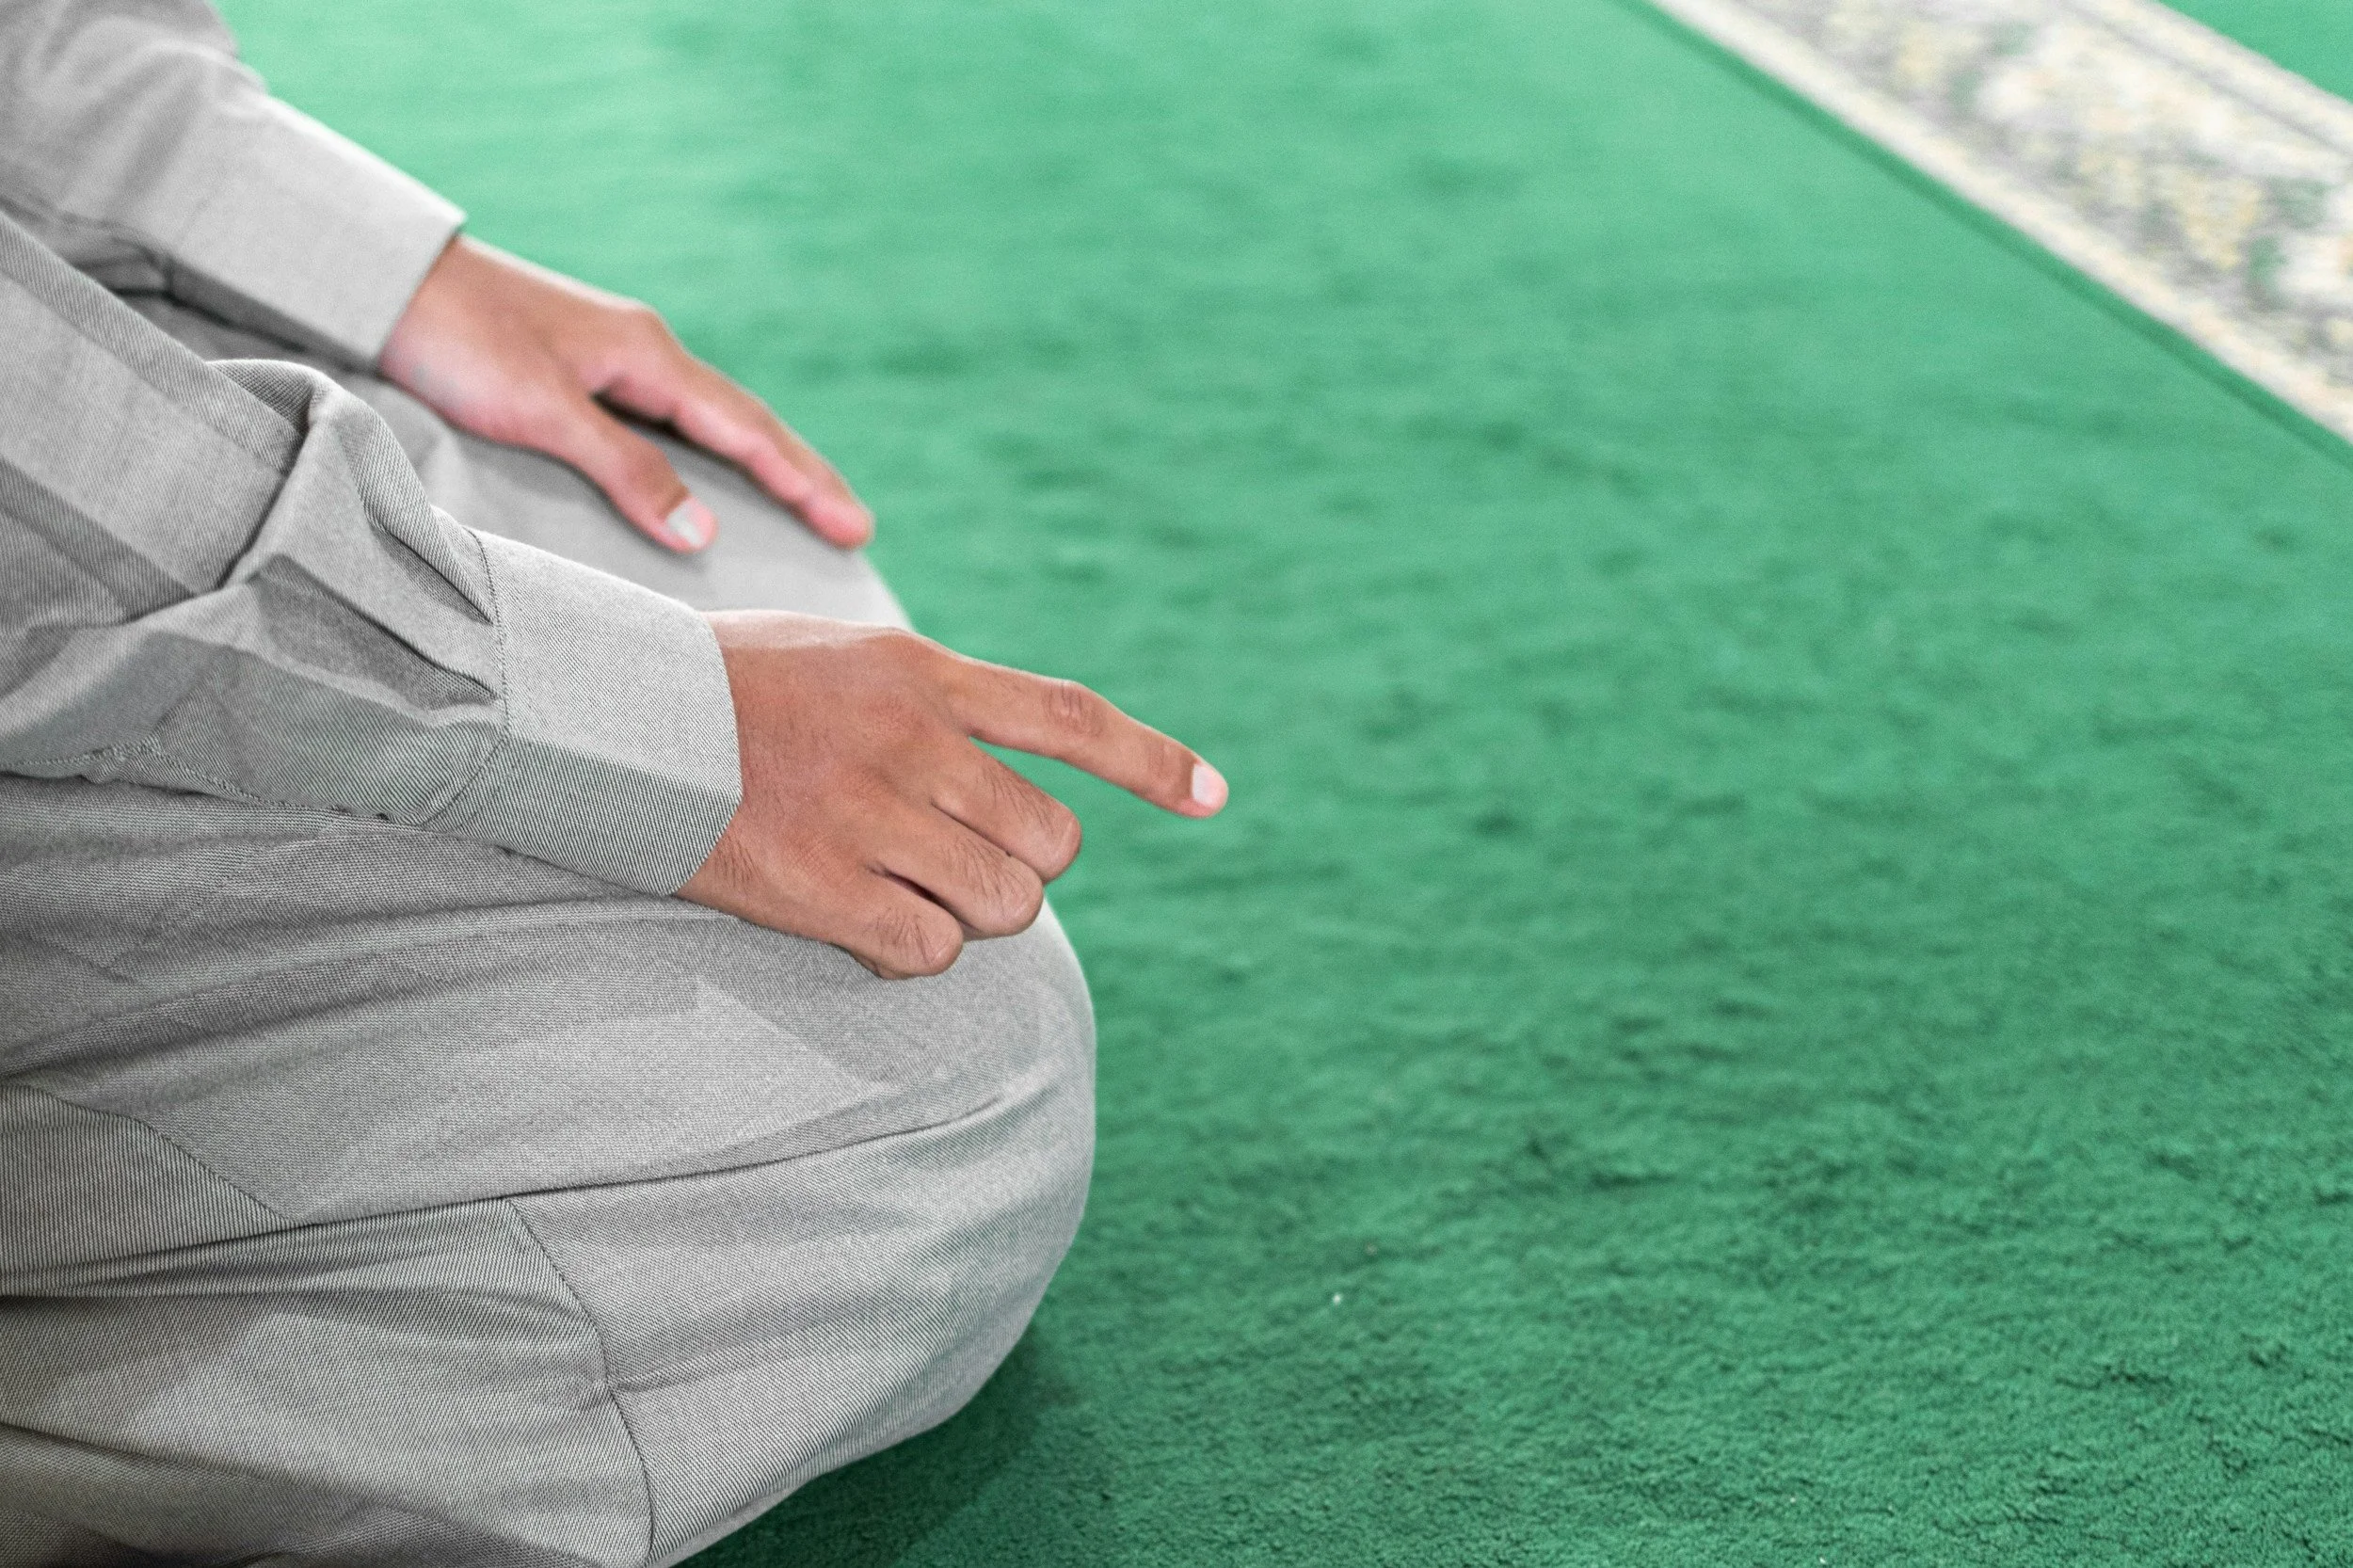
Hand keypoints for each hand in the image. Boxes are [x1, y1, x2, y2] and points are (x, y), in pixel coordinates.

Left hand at [380, 235, 871, 552]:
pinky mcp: (579, 373)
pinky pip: (669, 424)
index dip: (805, 483)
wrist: (385, 285)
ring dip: (761, 465)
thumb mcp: (544, 412)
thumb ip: (626, 470)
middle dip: (802, 476)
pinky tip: (706, 478)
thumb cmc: (458, 342)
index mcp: (649, 356)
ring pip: (710, 423)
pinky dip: (708, 456)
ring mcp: (613, 361)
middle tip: (854, 525)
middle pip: (744, 424)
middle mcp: (643, 354)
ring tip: (801, 506)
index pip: (750, 431)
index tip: (855, 527)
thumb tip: (704, 531)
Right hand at [679, 612, 1227, 976]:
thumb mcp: (839, 656)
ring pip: (1002, 907)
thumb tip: (999, 768)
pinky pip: (927, 951)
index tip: (1216, 798)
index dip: (1154, 763)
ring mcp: (868, 814)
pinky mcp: (819, 885)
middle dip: (1019, 870)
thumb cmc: (715, 686)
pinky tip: (857, 924)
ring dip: (968, 916)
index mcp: (922, 674)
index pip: (1071, 718)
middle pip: (1050, 844)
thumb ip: (926, 700)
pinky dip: (908, 953)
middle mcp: (912, 741)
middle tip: (949, 860)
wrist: (597, 710)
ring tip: (896, 889)